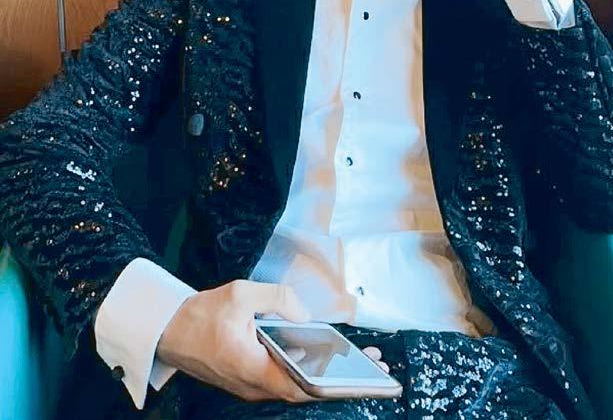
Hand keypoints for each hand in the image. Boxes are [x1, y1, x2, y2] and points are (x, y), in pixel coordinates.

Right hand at [155, 280, 387, 402]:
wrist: (168, 330)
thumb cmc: (201, 313)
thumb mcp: (241, 295)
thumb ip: (278, 299)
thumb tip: (304, 314)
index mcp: (251, 367)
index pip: (298, 386)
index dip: (330, 385)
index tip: (359, 378)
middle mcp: (253, 384)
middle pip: (302, 389)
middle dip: (339, 380)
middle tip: (373, 366)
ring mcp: (250, 385)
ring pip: (294, 385)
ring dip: (325, 375)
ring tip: (358, 361)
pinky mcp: (247, 379)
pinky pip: (282, 378)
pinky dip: (306, 370)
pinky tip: (324, 356)